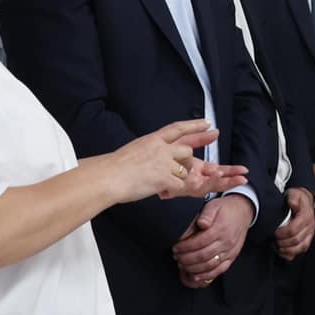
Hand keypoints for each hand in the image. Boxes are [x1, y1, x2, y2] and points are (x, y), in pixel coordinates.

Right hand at [105, 120, 231, 201]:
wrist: (108, 177)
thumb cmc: (114, 167)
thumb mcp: (134, 149)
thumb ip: (149, 150)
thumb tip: (153, 156)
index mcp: (152, 140)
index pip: (178, 129)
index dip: (194, 125)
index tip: (207, 123)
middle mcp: (162, 149)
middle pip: (187, 152)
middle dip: (187, 162)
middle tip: (180, 169)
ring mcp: (164, 163)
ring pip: (185, 169)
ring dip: (177, 177)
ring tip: (160, 182)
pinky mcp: (165, 178)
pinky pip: (179, 185)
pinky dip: (172, 190)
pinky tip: (161, 191)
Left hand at [173, 194, 252, 286]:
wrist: (243, 211)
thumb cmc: (225, 209)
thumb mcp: (214, 205)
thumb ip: (206, 215)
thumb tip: (201, 223)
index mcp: (220, 229)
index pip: (199, 242)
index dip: (185, 247)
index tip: (175, 248)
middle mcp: (226, 242)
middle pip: (202, 255)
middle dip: (186, 259)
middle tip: (176, 257)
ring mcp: (230, 251)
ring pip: (209, 265)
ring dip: (193, 268)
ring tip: (182, 265)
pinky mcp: (232, 257)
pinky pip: (220, 270)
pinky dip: (207, 275)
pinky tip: (196, 276)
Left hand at [273, 187, 314, 260]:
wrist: (305, 202)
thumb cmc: (298, 199)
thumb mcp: (295, 194)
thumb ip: (293, 198)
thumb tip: (292, 203)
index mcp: (306, 217)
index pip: (293, 229)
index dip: (282, 233)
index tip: (274, 232)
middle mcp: (310, 228)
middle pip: (296, 240)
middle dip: (282, 242)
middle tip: (272, 239)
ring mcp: (309, 235)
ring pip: (299, 249)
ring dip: (285, 249)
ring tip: (276, 245)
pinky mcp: (306, 241)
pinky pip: (299, 252)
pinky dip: (289, 254)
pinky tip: (281, 250)